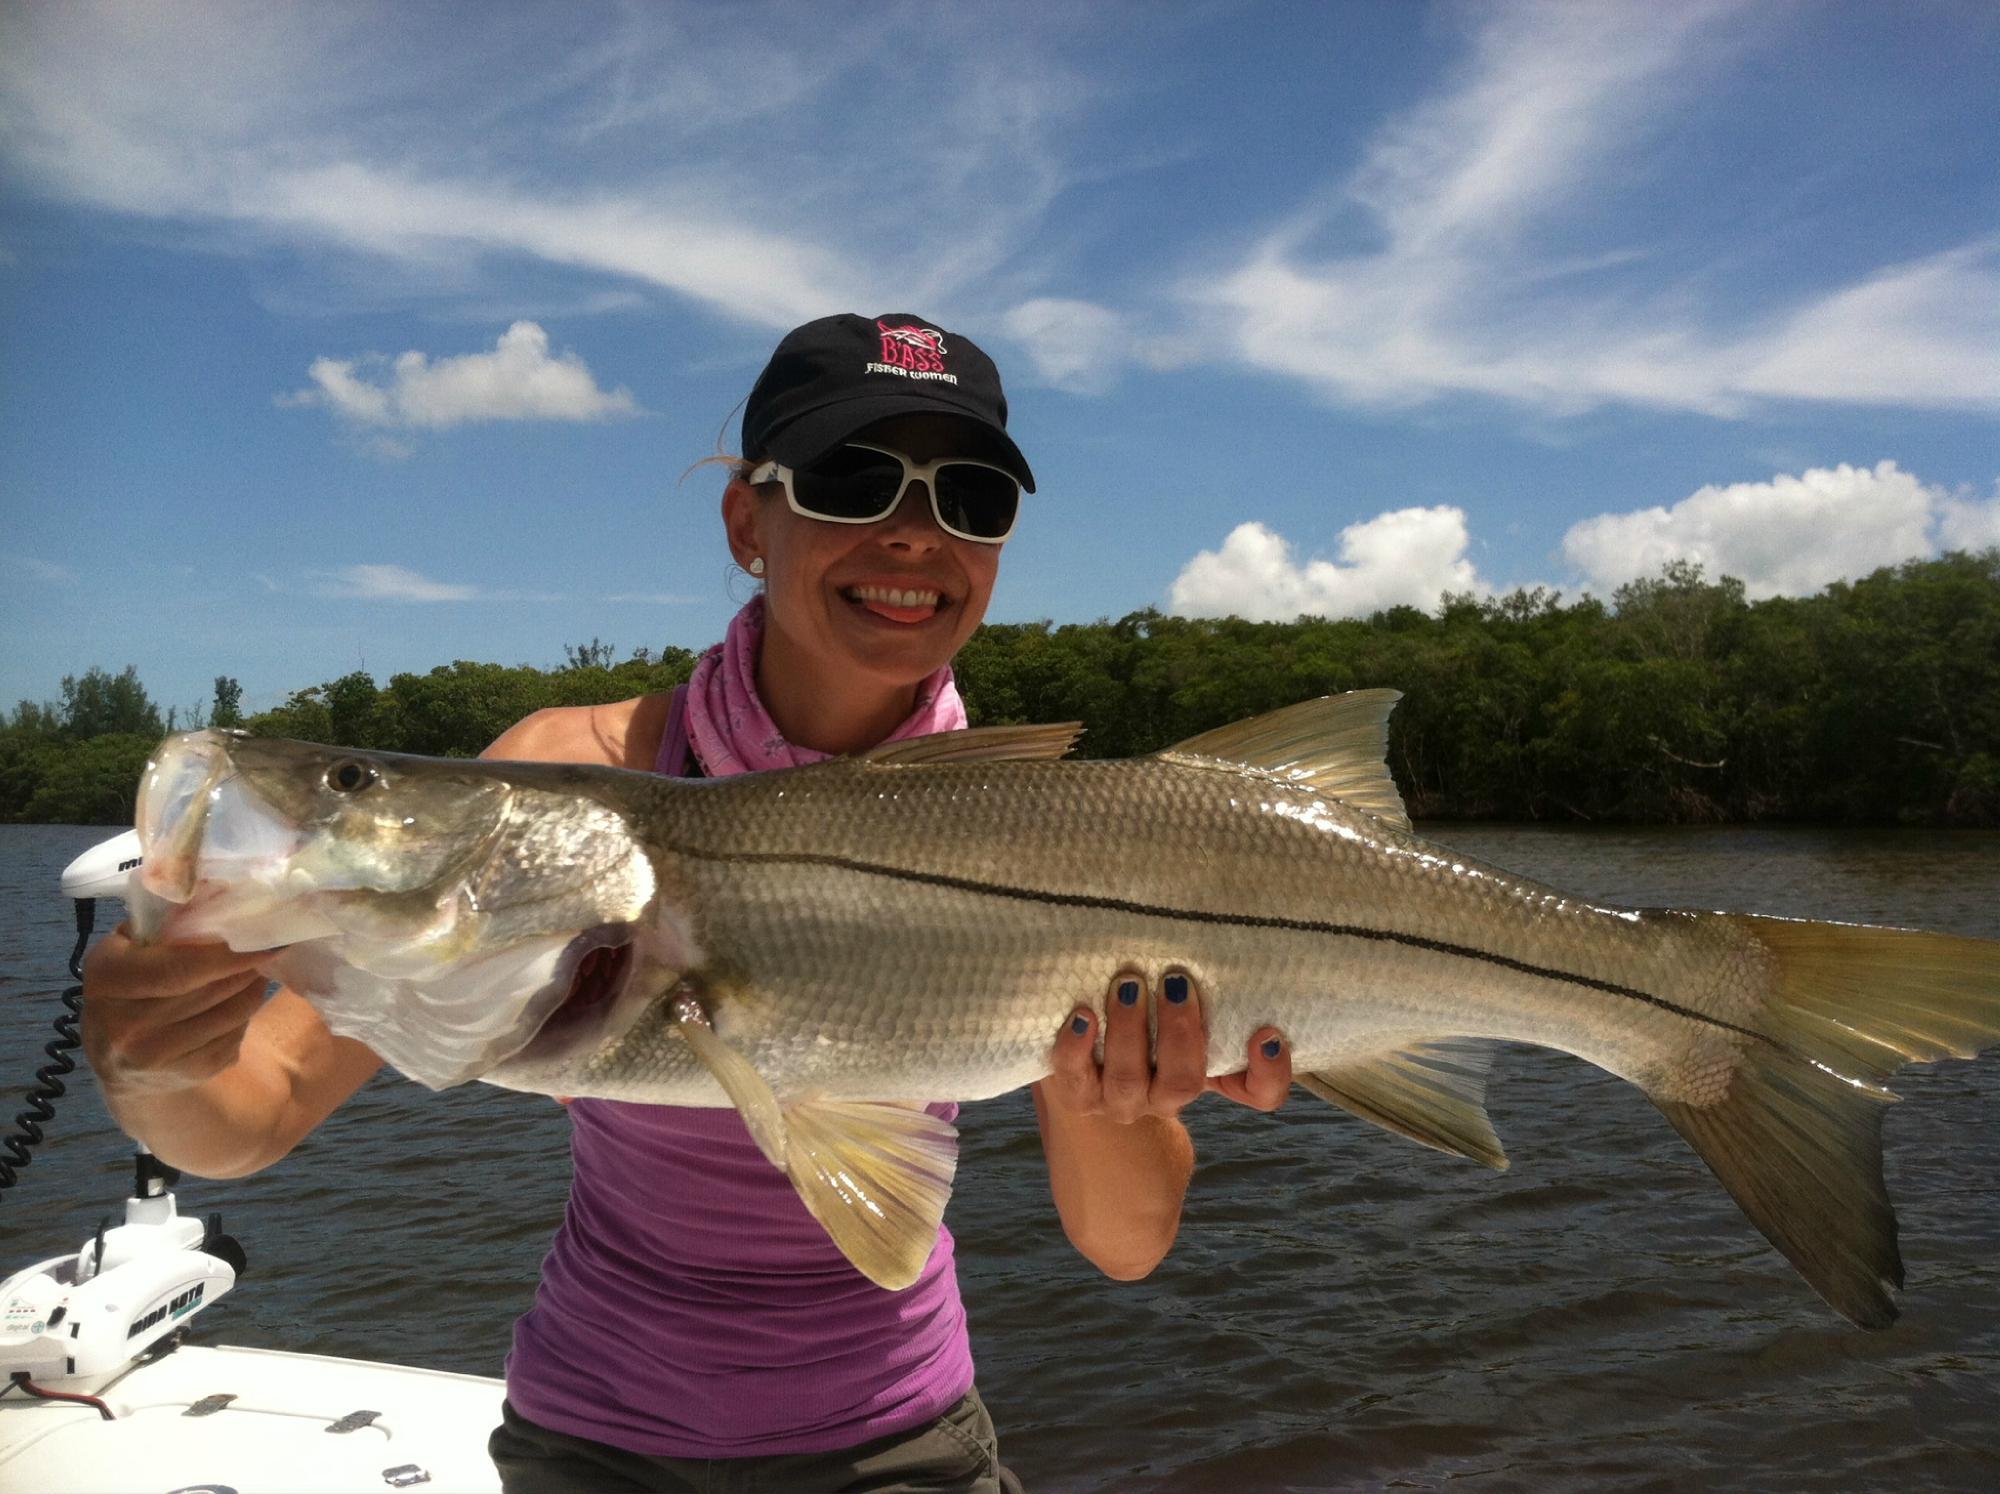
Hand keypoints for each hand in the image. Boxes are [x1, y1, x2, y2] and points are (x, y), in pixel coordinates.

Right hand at [82, 925, 269, 1095]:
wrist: (118, 1062)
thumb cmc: (127, 987)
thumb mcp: (126, 949)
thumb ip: (161, 925)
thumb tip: (219, 896)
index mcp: (108, 978)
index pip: (179, 968)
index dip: (228, 955)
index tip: (265, 940)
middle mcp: (123, 1023)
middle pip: (210, 991)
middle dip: (246, 968)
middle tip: (268, 948)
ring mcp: (152, 1056)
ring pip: (228, 1016)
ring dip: (252, 991)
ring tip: (255, 973)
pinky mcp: (182, 1074)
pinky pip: (232, 1040)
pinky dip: (244, 1018)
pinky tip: (238, 1004)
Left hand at [1047, 967, 1290, 1122]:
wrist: (1088, 1060)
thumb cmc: (1147, 1024)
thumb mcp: (1184, 1007)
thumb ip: (1213, 991)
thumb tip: (1233, 947)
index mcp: (1206, 1076)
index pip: (1259, 1093)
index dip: (1269, 1073)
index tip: (1266, 1034)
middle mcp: (1165, 1099)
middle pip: (1183, 1083)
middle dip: (1179, 1032)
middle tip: (1175, 982)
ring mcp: (1118, 1101)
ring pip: (1128, 1081)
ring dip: (1130, 1030)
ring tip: (1128, 984)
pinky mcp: (1075, 1092)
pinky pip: (1073, 1077)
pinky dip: (1077, 1047)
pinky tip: (1082, 1014)